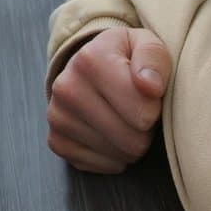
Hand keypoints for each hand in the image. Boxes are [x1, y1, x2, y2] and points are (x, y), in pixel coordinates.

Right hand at [47, 27, 171, 173]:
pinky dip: (114, 156)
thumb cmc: (127, 58)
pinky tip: (110, 133)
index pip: (144, 113)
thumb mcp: (146, 44)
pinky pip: (103, 166)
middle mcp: (66, 88)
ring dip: (131, 142)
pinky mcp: (56, 141)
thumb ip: (153, 59)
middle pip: (133, 140)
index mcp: (89, 60)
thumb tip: (150, 86)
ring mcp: (58, 117)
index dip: (155, 107)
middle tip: (137, 109)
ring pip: (120, 156)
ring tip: (124, 118)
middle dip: (145, 129)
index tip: (147, 93)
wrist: (89, 68)